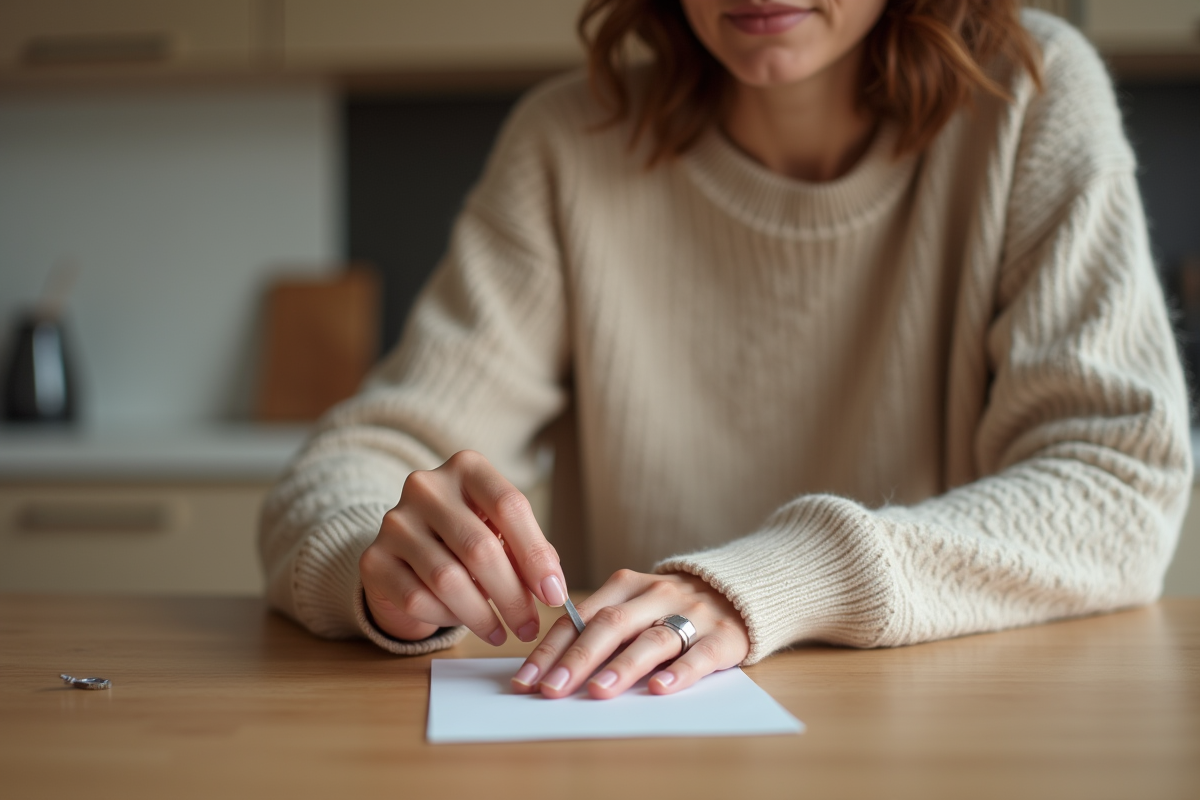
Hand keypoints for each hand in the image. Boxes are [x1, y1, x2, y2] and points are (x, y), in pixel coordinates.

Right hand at [358, 450, 566, 644]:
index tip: (555, 595)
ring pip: (448, 579)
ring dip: (481, 615)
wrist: (406, 551)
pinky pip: (417, 599)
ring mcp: (395, 521)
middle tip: (528, 626)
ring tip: (501, 631)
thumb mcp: (500, 532)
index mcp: (466, 468)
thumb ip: (527, 552)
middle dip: (511, 596)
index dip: (536, 555)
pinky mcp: (374, 559)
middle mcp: (426, 486)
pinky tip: (461, 621)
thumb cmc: (466, 539)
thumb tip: (551, 589)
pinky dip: (446, 617)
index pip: (509, 506)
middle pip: (480, 547)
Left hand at [510, 570, 749, 698]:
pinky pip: (700, 655)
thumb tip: (551, 669)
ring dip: (623, 667)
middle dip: (578, 658)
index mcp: (625, 585)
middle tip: (552, 689)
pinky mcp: (723, 635)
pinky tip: (661, 689)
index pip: (580, 617)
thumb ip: (600, 628)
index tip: (526, 679)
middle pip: (611, 625)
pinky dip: (680, 672)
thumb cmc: (670, 607)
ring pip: (653, 639)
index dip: (550, 648)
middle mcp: (656, 594)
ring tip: (598, 692)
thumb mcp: (634, 605)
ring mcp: (691, 613)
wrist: (740, 589)